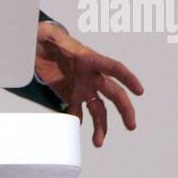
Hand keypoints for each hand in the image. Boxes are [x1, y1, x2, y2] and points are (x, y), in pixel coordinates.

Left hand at [34, 21, 142, 147]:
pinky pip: (79, 111)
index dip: (127, 78)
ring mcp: (83, 86)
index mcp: (89, 59)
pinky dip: (79, 121)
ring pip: (99, 109)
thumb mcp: (46, 35)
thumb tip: (47, 36)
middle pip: (113, 93)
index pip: (113, 67)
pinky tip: (78, 130)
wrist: (38, 48)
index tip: (139, 91)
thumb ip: (49, 37)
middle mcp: (91, 75)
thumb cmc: (47, 38)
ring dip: (101, 125)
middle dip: (124, 109)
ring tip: (98, 142)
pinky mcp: (72, 94)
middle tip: (130, 125)